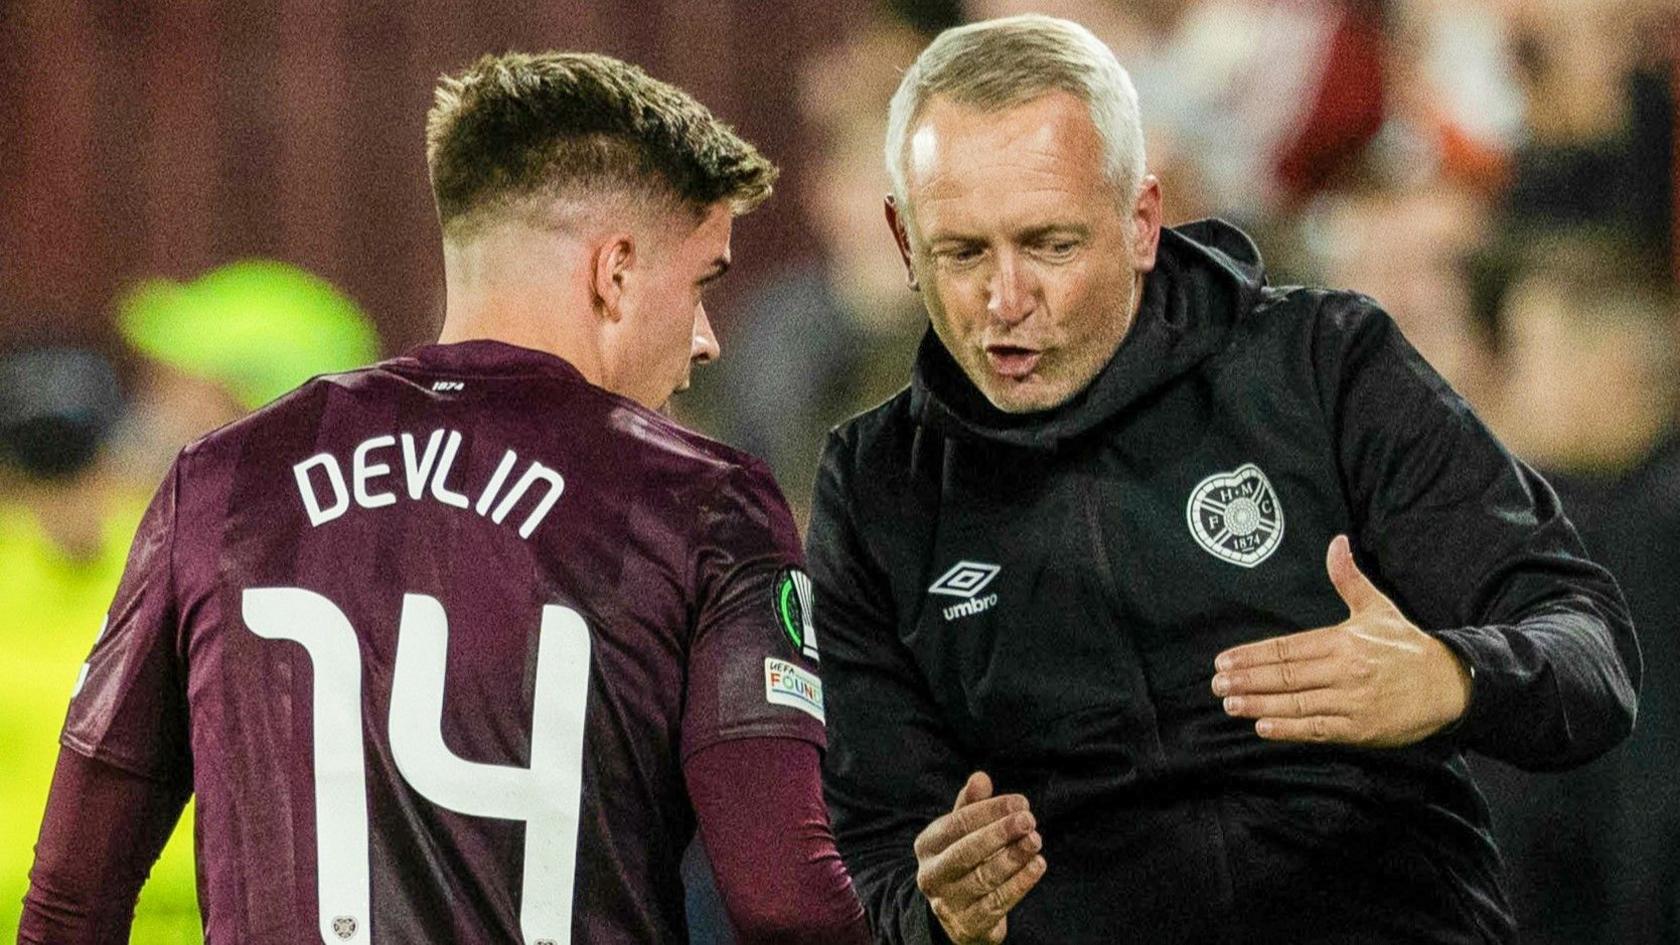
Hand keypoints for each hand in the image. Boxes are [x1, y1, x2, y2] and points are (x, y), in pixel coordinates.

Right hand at [913, 771, 1045, 944]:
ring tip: (1036, 841)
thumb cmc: (964, 859)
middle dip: (1000, 833)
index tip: (1021, 802)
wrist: (960, 914)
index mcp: (927, 845)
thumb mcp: (962, 832)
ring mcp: (947, 903)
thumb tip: (980, 777)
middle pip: (966, 852)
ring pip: (982, 878)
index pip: (957, 824)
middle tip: (1029, 820)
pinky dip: (1020, 883)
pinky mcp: (968, 925)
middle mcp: (931, 875)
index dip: (990, 811)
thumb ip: (971, 805)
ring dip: (1013, 857)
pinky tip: (1037, 866)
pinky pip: (997, 903)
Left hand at [1211, 535, 1472, 747]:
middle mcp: (1344, 670)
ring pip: (1296, 703)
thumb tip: (1336, 542)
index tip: (1223, 661)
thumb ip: (1348, 579)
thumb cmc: (1405, 646)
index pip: (1286, 648)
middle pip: (1285, 676)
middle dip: (1247, 680)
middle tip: (1217, 684)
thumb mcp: (1377, 608)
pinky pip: (1317, 729)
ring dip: (1259, 704)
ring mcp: (1351, 702)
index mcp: (1342, 641)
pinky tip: (1263, 727)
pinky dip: (1289, 729)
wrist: (1449, 684)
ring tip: (1230, 704)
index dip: (1252, 655)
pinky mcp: (1360, 729)